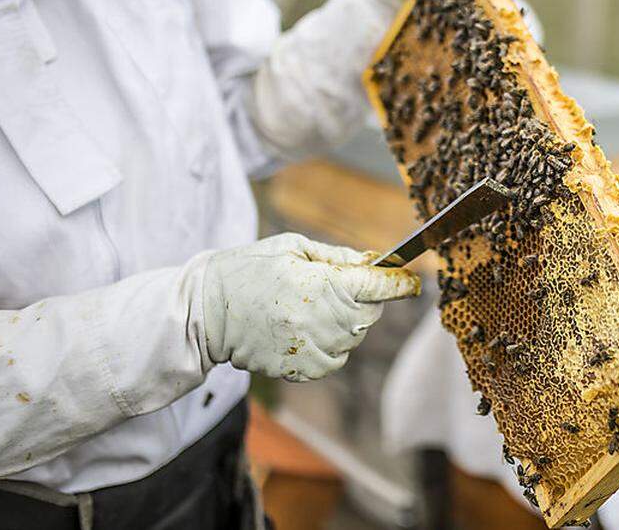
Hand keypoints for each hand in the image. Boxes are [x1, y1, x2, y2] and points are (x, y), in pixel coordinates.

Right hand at [200, 233, 419, 381]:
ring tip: (306, 309)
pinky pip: (335, 359)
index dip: (400, 282)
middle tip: (331, 288)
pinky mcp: (302, 369)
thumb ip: (338, 257)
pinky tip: (300, 331)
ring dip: (343, 324)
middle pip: (370, 314)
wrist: (206, 312)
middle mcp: (324, 320)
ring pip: (353, 338)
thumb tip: (374, 261)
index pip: (380, 286)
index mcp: (324, 284)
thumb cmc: (249, 270)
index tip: (412, 281)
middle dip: (363, 300)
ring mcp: (313, 348)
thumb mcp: (292, 248)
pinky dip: (329, 346)